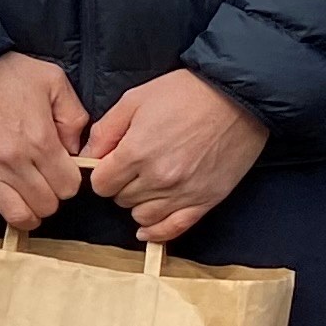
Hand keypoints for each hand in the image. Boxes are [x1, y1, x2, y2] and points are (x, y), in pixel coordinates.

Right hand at [0, 52, 88, 230]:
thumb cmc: (3, 71)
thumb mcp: (52, 80)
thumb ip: (73, 116)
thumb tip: (74, 149)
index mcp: (41, 141)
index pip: (69, 187)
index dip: (68, 181)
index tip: (60, 169)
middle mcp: (14, 162)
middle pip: (46, 206)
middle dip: (50, 197)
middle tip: (42, 181)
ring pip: (15, 216)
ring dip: (25, 211)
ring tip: (23, 198)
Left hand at [84, 69, 266, 245]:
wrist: (238, 97)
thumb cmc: (186, 93)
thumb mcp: (134, 100)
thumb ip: (105, 131)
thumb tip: (87, 156)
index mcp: (136, 153)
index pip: (100, 185)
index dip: (102, 174)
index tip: (111, 166)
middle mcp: (159, 178)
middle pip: (121, 200)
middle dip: (121, 185)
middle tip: (134, 168)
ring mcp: (184, 192)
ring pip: (143, 216)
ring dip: (139, 203)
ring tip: (148, 185)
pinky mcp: (206, 200)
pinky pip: (174, 228)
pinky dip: (158, 232)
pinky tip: (147, 228)